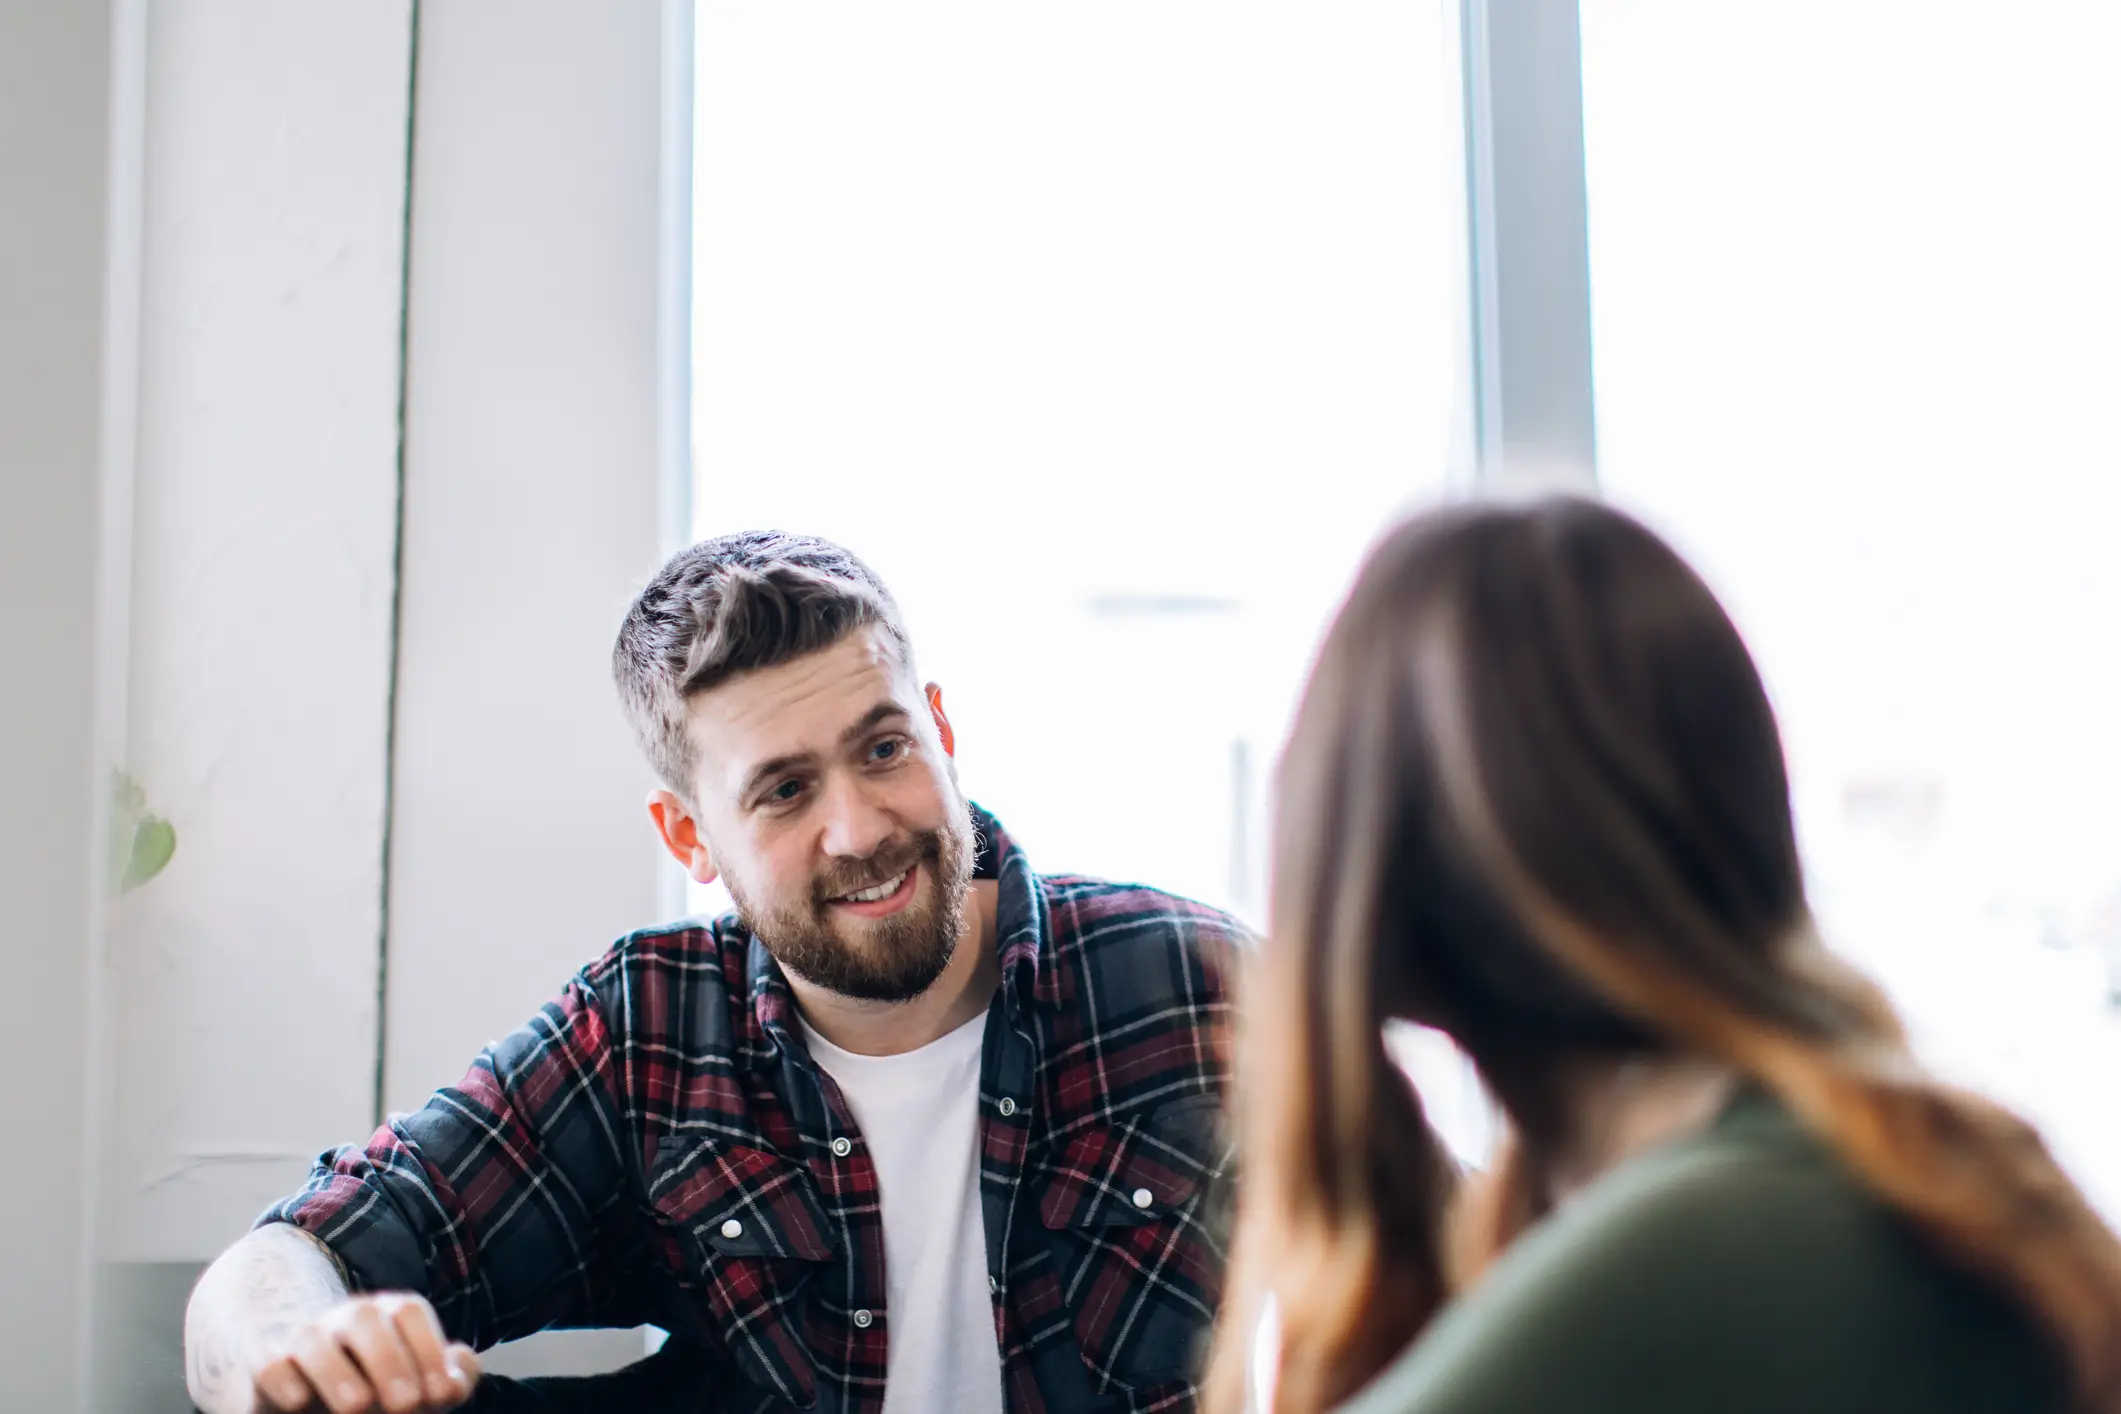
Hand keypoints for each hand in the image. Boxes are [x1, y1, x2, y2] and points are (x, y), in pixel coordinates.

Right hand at [246, 1292, 481, 1413]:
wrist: (310, 1390)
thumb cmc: (378, 1386)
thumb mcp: (419, 1385)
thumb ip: (451, 1379)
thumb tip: (456, 1380)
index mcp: (386, 1316)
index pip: (408, 1312)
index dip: (429, 1350)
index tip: (442, 1395)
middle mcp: (344, 1320)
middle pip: (364, 1319)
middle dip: (389, 1360)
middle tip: (407, 1405)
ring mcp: (303, 1340)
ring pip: (312, 1340)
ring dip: (336, 1372)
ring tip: (359, 1406)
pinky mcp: (267, 1366)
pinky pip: (270, 1365)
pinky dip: (284, 1380)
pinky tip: (300, 1403)